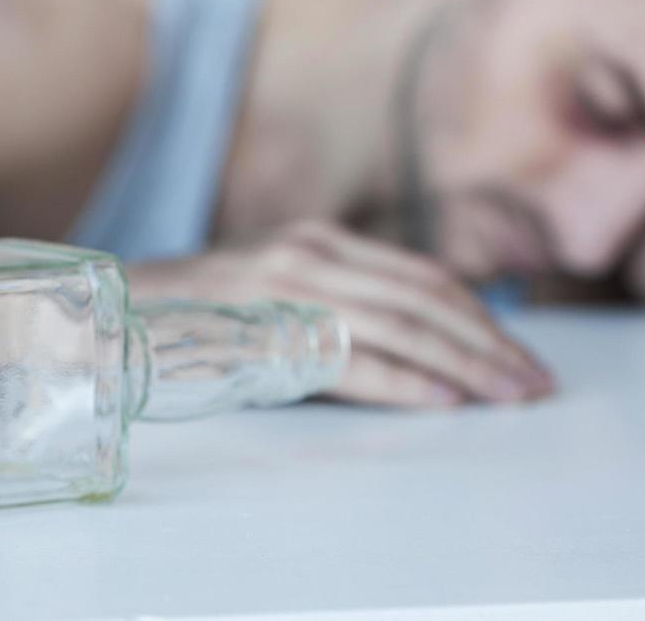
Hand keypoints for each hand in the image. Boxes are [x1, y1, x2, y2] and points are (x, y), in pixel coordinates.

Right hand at [126, 220, 554, 408]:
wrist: (109, 315)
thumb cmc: (196, 315)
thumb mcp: (276, 288)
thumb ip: (340, 302)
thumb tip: (419, 339)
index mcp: (321, 243)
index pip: (424, 277)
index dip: (480, 316)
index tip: (519, 352)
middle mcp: (313, 257)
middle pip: (427, 300)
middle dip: (490, 344)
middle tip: (535, 382)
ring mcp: (288, 291)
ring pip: (402, 326)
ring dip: (465, 365)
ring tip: (508, 396)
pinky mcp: (264, 332)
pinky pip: (348, 360)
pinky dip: (402, 381)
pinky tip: (443, 401)